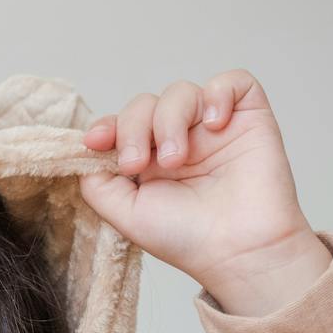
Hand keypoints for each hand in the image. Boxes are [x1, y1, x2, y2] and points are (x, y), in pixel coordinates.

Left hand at [77, 69, 325, 306]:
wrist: (238, 251)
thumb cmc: (187, 239)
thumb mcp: (124, 214)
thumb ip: (96, 182)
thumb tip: (85, 150)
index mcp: (149, 161)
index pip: (121, 126)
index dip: (107, 126)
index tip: (96, 141)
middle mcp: (179, 140)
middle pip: (144, 104)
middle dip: (133, 128)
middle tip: (138, 164)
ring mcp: (212, 128)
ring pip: (180, 91)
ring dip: (170, 119)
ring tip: (178, 159)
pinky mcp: (248, 118)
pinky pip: (232, 82)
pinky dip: (218, 93)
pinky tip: (213, 124)